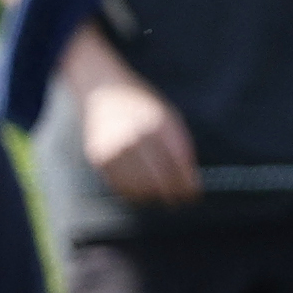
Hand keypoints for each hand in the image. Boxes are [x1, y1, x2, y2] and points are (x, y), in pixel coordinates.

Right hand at [76, 58, 200, 203]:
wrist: (100, 90)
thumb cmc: (140, 104)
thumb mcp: (167, 116)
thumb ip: (180, 146)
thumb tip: (189, 181)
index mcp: (159, 125)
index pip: (178, 166)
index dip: (187, 186)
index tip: (193, 197)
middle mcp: (136, 138)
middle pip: (160, 180)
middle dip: (172, 195)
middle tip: (178, 202)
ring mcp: (115, 149)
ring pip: (140, 188)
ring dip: (153, 197)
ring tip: (159, 197)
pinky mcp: (99, 158)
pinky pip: (120, 186)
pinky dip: (133, 194)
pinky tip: (141, 193)